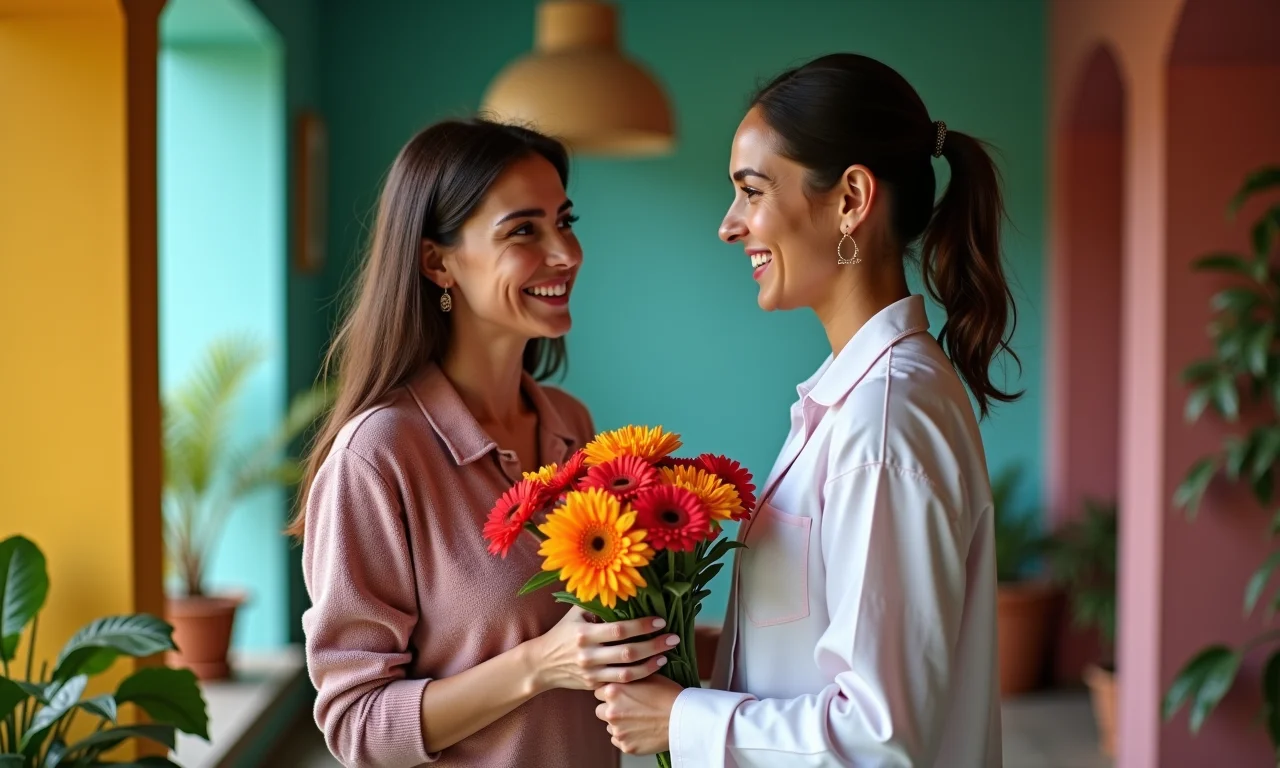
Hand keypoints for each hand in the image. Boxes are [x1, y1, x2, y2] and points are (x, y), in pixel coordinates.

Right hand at [523, 607, 678, 693]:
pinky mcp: (594, 686)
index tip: (660, 620)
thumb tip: (623, 585)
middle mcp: (588, 654)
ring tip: (666, 655)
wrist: (542, 664)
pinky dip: (640, 677)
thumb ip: (596, 601)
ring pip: (628, 673)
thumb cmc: (563, 632)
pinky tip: (653, 668)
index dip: (641, 626)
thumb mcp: (575, 613)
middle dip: (654, 645)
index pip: (618, 629)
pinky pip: (621, 683)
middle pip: (627, 653)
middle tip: (673, 638)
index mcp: (584, 632)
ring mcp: (592, 673)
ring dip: (651, 664)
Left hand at [594, 675, 681, 755]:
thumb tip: (621, 673)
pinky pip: (619, 741)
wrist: (683, 719)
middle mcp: (611, 711)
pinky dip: (627, 737)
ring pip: (610, 727)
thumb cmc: (669, 695)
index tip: (621, 695)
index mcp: (613, 691)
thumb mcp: (647, 676)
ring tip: (638, 720)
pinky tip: (641, 731)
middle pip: (600, 710)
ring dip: (619, 724)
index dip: (611, 693)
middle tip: (629, 708)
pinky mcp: (626, 746)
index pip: (599, 692)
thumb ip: (629, 677)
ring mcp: (618, 731)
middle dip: (611, 709)